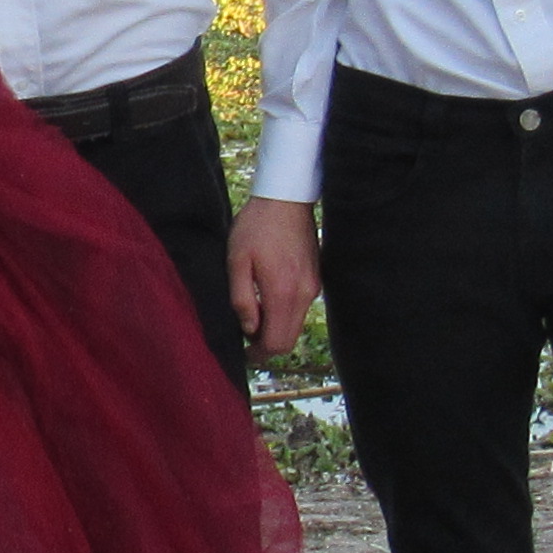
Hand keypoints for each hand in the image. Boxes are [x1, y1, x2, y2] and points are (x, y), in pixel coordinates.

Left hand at [228, 196, 319, 360]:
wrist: (286, 199)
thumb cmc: (256, 227)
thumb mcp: (237, 261)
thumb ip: (241, 299)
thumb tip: (250, 329)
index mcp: (282, 292)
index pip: (276, 343)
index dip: (258, 353)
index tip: (243, 350)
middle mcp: (303, 295)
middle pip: (288, 340)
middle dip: (266, 345)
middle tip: (246, 336)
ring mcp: (313, 287)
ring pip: (294, 326)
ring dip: (275, 328)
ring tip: (254, 313)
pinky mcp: (316, 280)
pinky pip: (300, 309)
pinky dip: (284, 313)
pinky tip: (268, 297)